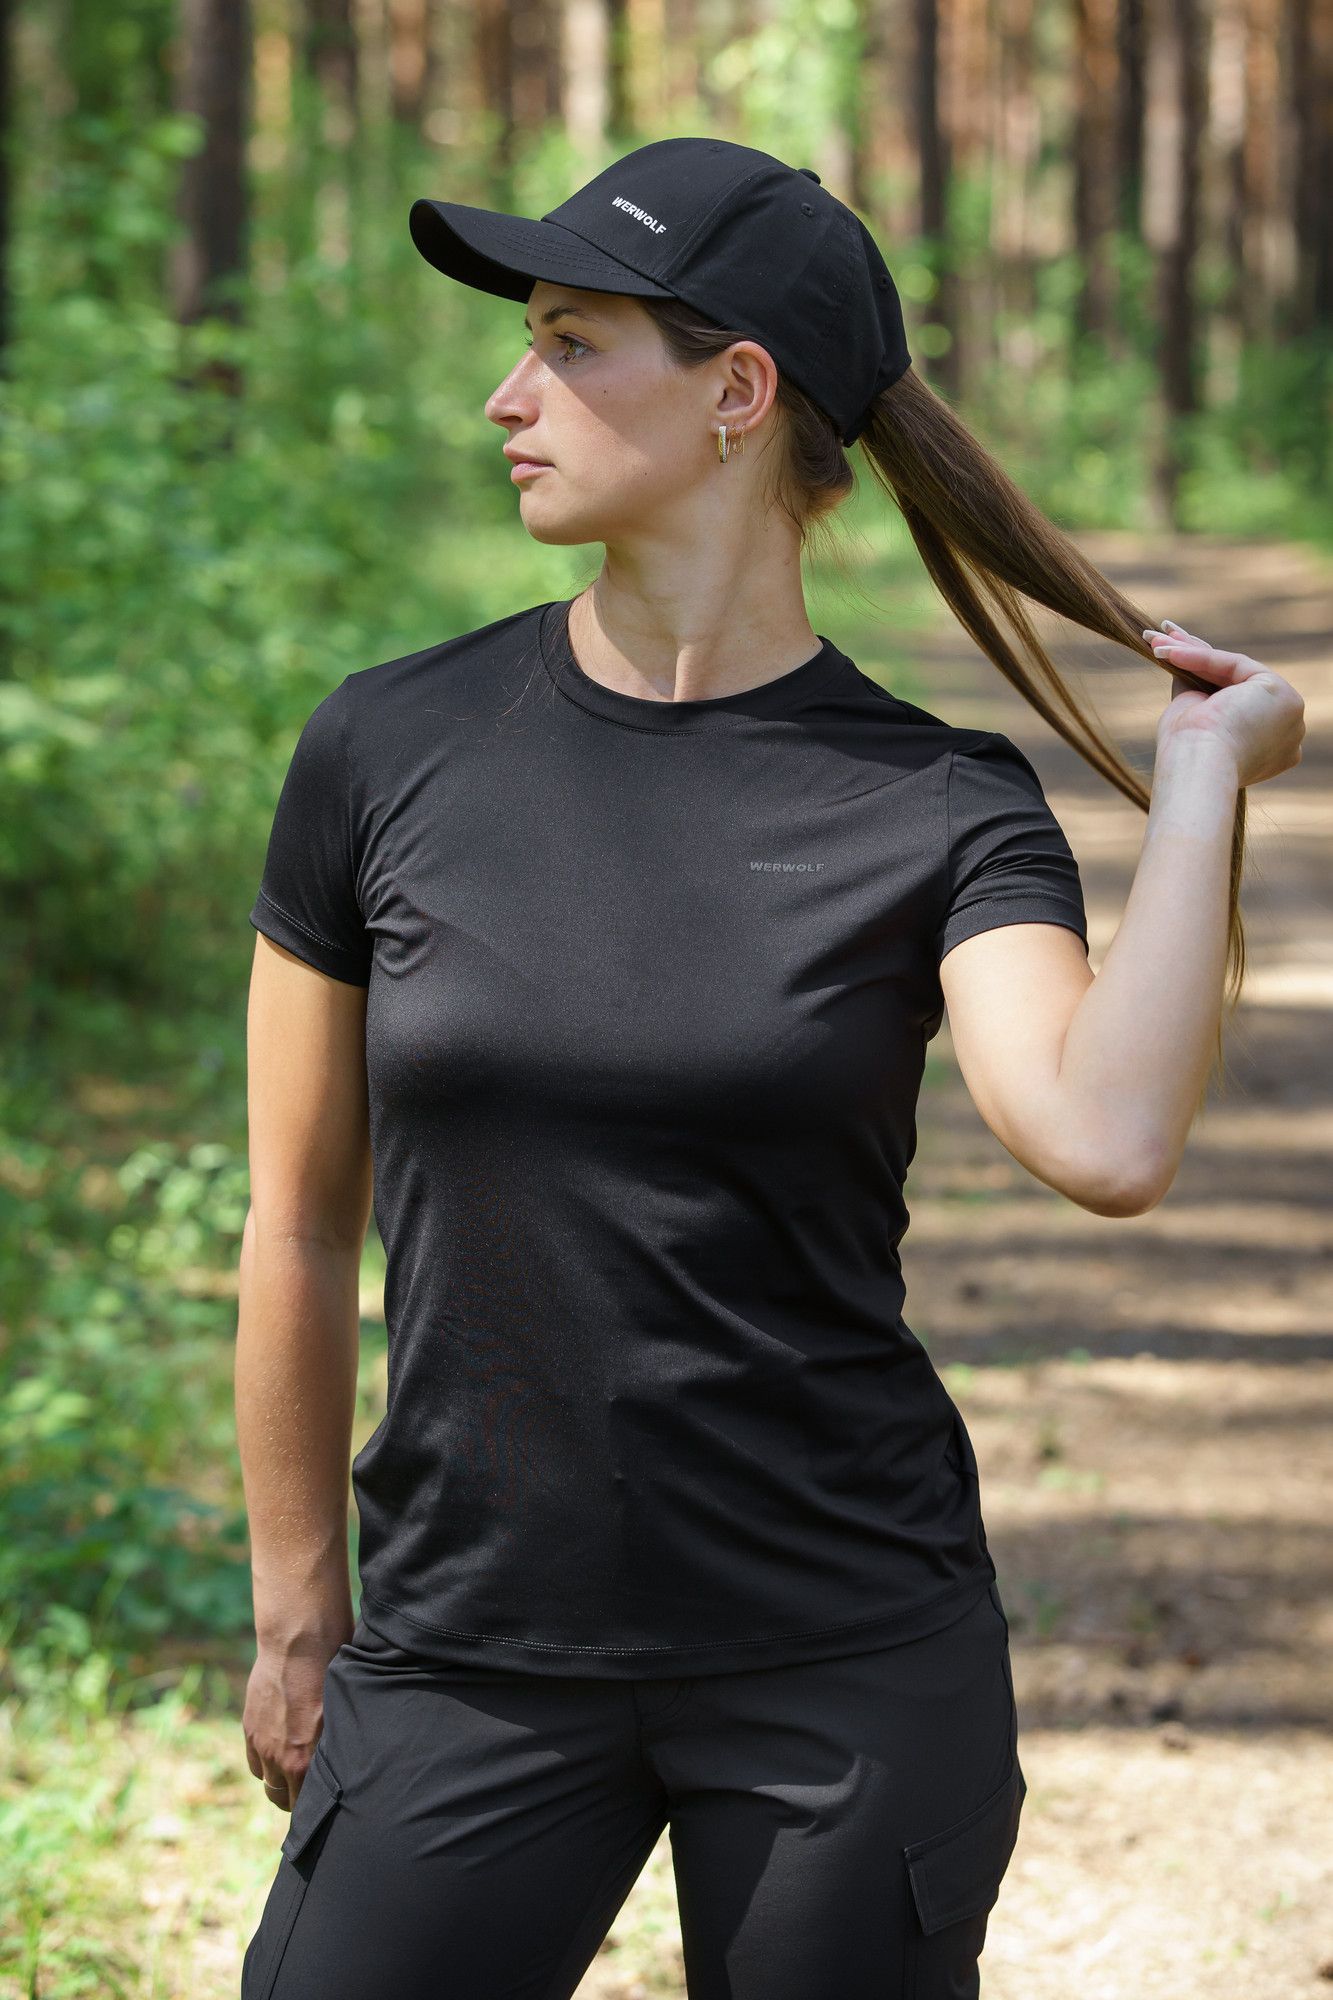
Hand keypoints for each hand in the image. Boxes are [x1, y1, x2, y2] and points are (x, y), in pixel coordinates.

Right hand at [242, 1628, 347, 1813]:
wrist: (298, 1642)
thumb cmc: (333, 1673)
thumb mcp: (344, 1714)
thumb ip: (336, 1747)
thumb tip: (345, 1764)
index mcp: (310, 1761)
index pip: (309, 1804)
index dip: (317, 1805)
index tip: (326, 1803)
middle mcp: (284, 1759)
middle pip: (285, 1800)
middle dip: (297, 1799)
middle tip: (309, 1791)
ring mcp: (263, 1745)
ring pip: (269, 1784)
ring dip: (280, 1782)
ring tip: (294, 1774)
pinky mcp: (250, 1730)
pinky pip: (254, 1764)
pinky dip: (264, 1764)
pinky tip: (278, 1754)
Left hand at [1145, 618, 1305, 788]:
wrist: (1196, 768)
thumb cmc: (1187, 755)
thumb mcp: (1193, 716)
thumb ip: (1198, 690)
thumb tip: (1181, 659)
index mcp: (1270, 746)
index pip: (1235, 700)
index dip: (1201, 676)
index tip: (1171, 657)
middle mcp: (1287, 731)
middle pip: (1235, 682)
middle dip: (1195, 656)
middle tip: (1162, 638)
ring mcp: (1290, 713)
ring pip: (1234, 671)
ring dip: (1191, 651)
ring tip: (1155, 640)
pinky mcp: (1282, 694)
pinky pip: (1234, 665)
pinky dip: (1199, 656)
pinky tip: (1167, 650)